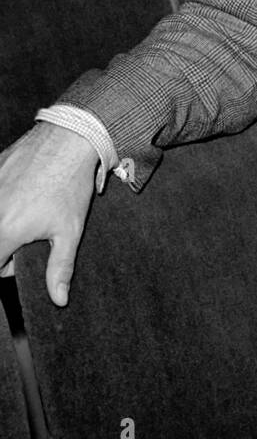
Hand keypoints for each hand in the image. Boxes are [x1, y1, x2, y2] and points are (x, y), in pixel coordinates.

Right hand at [0, 123, 98, 305]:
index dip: (5, 267)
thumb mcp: (69, 231)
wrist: (68, 138)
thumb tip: (58, 299)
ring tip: (26, 210)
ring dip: (3, 222)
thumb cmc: (69, 185)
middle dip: (4, 244)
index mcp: (4, 230)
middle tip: (28, 233)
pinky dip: (2, 199)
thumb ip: (59, 268)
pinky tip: (22, 191)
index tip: (20, 258)